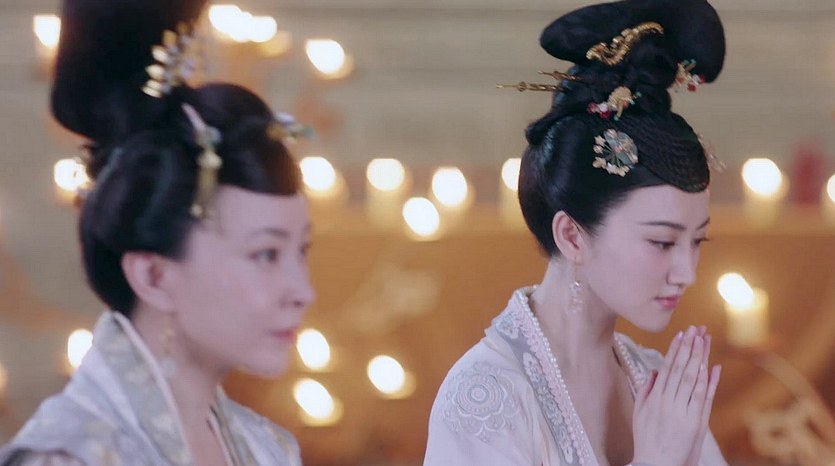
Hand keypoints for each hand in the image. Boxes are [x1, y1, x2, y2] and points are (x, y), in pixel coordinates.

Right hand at [631, 326, 720, 465]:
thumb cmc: (646, 440)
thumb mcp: (639, 413)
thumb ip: (645, 390)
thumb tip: (653, 371)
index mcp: (654, 398)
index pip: (667, 367)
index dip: (676, 349)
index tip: (682, 333)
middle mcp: (669, 402)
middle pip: (682, 368)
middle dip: (690, 347)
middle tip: (697, 329)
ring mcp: (683, 412)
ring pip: (693, 379)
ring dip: (700, 358)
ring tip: (705, 340)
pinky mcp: (696, 423)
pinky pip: (704, 398)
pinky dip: (710, 382)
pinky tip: (714, 366)